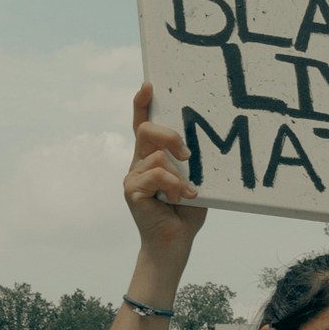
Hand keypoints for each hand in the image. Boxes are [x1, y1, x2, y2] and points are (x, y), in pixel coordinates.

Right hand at [122, 83, 205, 261]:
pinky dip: (173, 185)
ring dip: (178, 173)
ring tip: (188, 192)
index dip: (142, 103)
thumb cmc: (187, 211)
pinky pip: (155, 174)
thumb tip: (196, 145)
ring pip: (155, 155)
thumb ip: (191, 161)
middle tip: (188, 154)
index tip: (149, 85)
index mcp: (152, 156)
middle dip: (169, 135)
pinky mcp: (132, 191)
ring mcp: (133, 176)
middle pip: (146, 130)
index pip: (143, 124)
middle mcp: (139, 162)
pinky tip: (182, 198)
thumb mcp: (194, 178)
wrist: (175, 244)